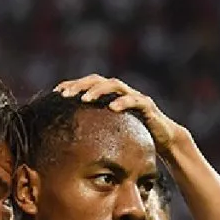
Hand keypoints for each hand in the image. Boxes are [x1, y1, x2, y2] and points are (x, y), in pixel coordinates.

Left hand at [53, 75, 190, 155]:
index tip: (56, 93)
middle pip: (97, 80)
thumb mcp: (110, 131)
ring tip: (85, 99)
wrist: (163, 139)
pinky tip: (112, 108)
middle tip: (65, 95)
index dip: (72, 85)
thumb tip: (69, 139)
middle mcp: (121, 92)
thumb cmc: (134, 136)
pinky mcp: (147, 105)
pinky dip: (123, 102)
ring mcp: (134, 96)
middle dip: (80, 85)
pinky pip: (135, 100)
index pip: (87, 84)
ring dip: (98, 90)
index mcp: (110, 95)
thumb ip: (95, 128)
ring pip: (115, 85)